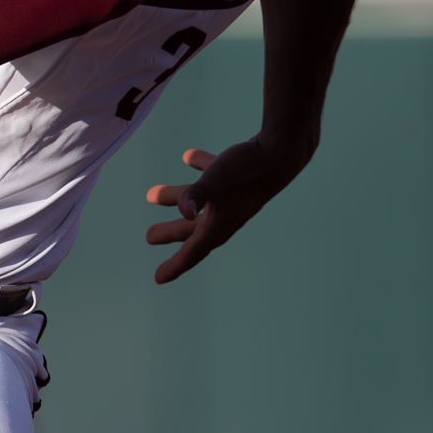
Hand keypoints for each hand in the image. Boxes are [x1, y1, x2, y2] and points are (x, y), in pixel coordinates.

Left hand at [144, 140, 301, 283]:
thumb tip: (184, 211)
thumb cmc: (248, 171)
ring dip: (177, 198)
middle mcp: (226, 217)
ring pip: (200, 204)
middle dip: (171, 233)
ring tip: (153, 194)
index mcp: (219, 225)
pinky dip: (200, 170)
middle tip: (150, 236)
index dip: (175, 266)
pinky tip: (188, 157)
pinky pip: (214, 177)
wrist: (282, 154)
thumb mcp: (216, 181)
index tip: (159, 278)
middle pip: (192, 230)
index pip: (192, 252)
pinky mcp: (238, 179)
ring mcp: (233, 199)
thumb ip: (196, 194)